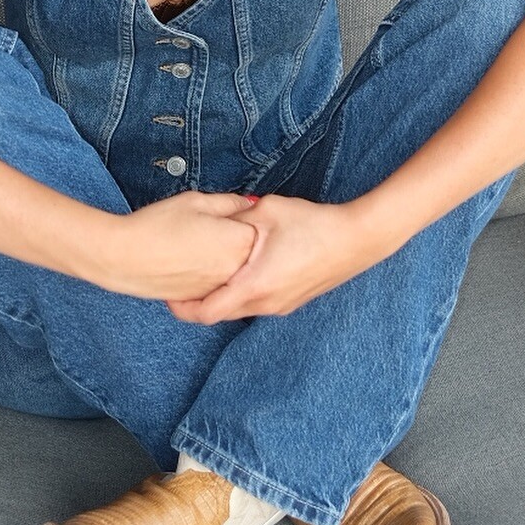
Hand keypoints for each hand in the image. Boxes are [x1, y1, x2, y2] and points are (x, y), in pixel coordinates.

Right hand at [88, 191, 257, 299]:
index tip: (225, 214)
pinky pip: (216, 286)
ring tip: (197, 245)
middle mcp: (236, 271)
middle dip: (236, 239)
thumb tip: (248, 204)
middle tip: (208, 229)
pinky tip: (190, 262)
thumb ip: (229, 203)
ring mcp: (219, 289)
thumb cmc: (158, 225)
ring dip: (224, 259)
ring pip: (234, 271)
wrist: (124, 257)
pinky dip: (209, 274)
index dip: (241, 218)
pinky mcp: (201, 300)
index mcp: (240, 242)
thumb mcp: (196, 201)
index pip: (259, 227)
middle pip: (250, 253)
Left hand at [165, 194, 379, 321]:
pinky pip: (256, 304)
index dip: (181, 307)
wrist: (357, 239)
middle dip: (197, 300)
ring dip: (221, 296)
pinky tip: (240, 270)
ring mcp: (280, 306)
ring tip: (207, 273)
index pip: (205, 312)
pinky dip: (241, 293)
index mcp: (253, 285)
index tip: (167, 293)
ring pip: (238, 309)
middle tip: (181, 281)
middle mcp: (265, 304)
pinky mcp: (291, 301)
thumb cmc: (312, 224)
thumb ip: (233, 218)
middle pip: (218, 314)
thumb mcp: (265, 211)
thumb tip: (210, 218)